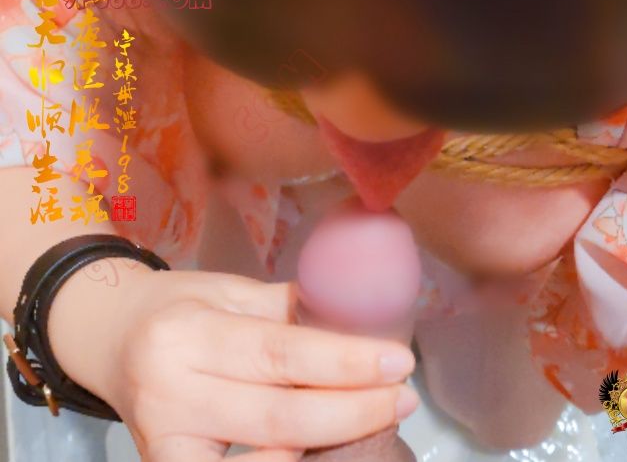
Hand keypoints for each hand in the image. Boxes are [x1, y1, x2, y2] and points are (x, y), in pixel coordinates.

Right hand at [48, 259, 418, 461]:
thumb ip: (288, 308)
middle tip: (404, 397)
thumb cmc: (178, 308)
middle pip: (281, 413)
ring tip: (378, 417)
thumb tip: (357, 320)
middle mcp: (170, 391)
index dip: (346, 362)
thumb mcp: (230, 291)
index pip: (281, 352)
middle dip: (355, 409)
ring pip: (266, 450)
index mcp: (187, 333)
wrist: (112, 339)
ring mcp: (164, 438)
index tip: (399, 360)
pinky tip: (317, 451)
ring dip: (332, 439)